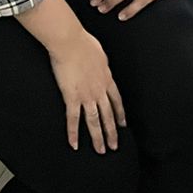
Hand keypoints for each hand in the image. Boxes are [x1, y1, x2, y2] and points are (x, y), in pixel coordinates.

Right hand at [47, 29, 124, 153]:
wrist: (70, 41)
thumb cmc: (82, 42)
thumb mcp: (99, 52)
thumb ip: (101, 63)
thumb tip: (100, 64)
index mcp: (106, 78)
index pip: (116, 100)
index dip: (120, 113)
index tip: (123, 124)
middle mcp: (99, 90)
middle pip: (108, 115)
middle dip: (112, 132)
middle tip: (114, 146)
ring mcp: (86, 95)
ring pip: (94, 121)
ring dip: (98, 138)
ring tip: (100, 150)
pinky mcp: (72, 97)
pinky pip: (73, 119)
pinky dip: (73, 133)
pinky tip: (74, 144)